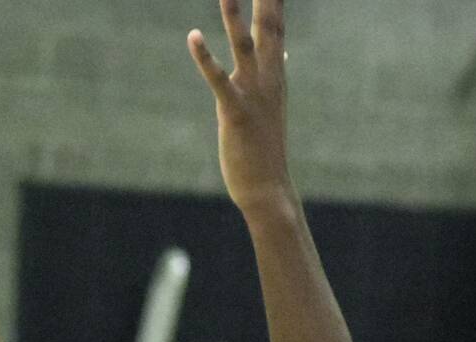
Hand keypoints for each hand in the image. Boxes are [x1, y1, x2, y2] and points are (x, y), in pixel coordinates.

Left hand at [187, 0, 292, 211]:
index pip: (276, 26)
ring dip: (234, 16)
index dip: (274, 0)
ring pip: (244, 46)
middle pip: (270, 27)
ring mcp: (253, 94)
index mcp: (275, 74)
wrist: (268, 189)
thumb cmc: (266, 147)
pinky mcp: (235, 112)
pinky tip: (193, 36)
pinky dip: (204, 57)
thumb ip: (274, 73)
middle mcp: (269, 78)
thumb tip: (282, 53)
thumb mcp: (272, 103)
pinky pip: (218, 79)